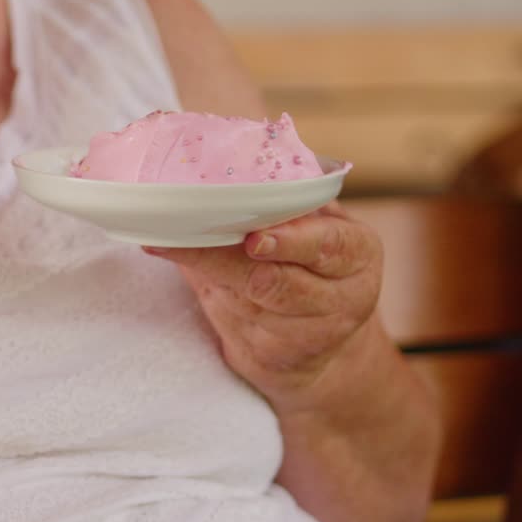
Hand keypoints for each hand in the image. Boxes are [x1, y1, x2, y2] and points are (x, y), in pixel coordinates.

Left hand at [145, 203, 383, 412]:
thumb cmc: (307, 268)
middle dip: (229, 258)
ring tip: (164, 243)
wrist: (316, 348)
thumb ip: (288, 206)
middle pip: (278, 280)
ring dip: (206, 272)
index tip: (255, 237)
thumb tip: (225, 166)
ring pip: (249, 302)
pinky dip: (204, 294)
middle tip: (188, 237)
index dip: (292, 241)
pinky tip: (178, 267)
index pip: (329, 244)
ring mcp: (309, 332)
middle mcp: (343, 297)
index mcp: (357, 252)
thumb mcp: (314, 233)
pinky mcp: (275, 356)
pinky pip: (234, 322)